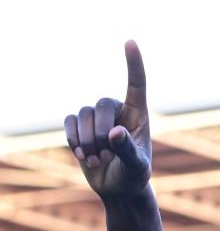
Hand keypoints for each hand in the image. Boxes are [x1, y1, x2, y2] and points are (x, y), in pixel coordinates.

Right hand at [64, 41, 151, 197]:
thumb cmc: (134, 176)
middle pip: (100, 104)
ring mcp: (97, 118)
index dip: (133, 63)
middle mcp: (117, 111)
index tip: (130, 42)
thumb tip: (114, 132)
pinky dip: (74, 140)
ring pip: (83, 114)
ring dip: (88, 141)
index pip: (136, 84)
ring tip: (99, 160)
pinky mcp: (80, 126)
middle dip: (99, 131)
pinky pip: (69, 122)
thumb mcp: (137, 167)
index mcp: (138, 114)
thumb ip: (128, 150)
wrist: (118, 189)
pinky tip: (84, 156)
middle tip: (106, 155)